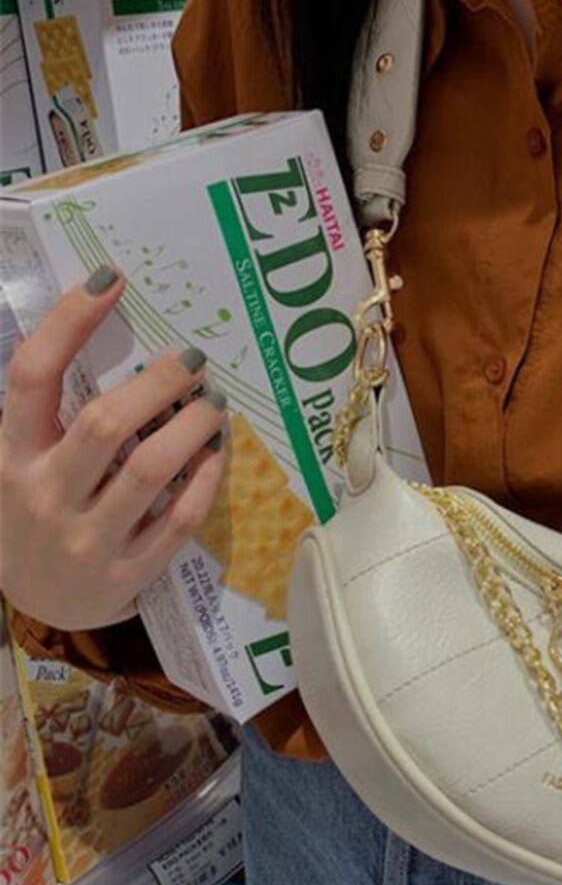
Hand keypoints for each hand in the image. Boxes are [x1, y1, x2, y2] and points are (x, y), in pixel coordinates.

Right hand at [0, 267, 226, 630]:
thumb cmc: (40, 511)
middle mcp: (42, 494)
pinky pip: (179, 518)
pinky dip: (205, 479)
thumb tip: (111, 329)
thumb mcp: (24, 460)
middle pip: (103, 423)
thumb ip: (54, 413)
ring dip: (192, 426)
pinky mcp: (128, 574)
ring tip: (214, 401)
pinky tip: (218, 451)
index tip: (110, 280)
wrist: (41, 604)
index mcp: (10, 454)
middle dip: (157, 382)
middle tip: (192, 359)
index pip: (30, 375)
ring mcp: (85, 539)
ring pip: (149, 470)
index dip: (68, 323)